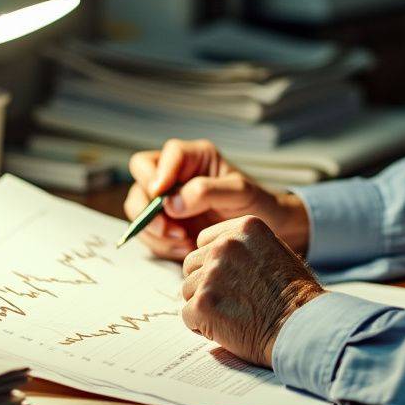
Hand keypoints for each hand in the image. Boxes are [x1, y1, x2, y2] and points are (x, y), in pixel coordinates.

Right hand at [122, 139, 308, 260]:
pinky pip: (148, 232)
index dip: (158, 174)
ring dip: (154, 230)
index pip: (166, 155)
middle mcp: (177, 174)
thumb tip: (171, 202)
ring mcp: (168, 199)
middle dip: (147, 208)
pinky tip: (184, 249)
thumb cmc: (257, 203)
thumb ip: (207, 191)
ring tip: (183, 243)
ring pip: (138, 209)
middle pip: (141, 180)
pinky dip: (161, 244)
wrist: (266, 228)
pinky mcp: (167, 222)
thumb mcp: (240, 192)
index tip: (162, 197)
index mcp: (195, 157)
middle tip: (168, 229)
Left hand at [181, 215, 323, 366]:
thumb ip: (243, 246)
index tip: (233, 278)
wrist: (300, 327)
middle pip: (192, 264)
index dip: (214, 263)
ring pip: (187, 290)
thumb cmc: (292, 295)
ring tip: (234, 313)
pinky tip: (227, 326)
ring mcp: (212, 274)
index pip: (203, 241)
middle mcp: (225, 245)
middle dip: (206, 283)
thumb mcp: (272, 251)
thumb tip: (214, 253)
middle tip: (234, 300)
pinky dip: (203, 326)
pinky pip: (188, 315)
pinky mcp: (203, 303)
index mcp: (244, 228)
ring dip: (205, 304)